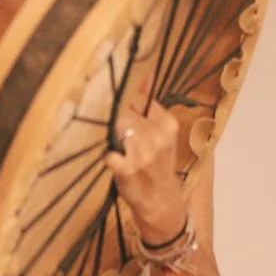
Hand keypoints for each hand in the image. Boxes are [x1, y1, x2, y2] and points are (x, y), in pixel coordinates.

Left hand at [104, 100, 186, 249]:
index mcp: (167, 124)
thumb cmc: (157, 165)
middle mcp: (157, 136)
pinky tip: (119, 166)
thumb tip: (147, 75)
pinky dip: (110, 159)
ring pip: (116, 130)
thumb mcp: (161, 134)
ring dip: (115, 142)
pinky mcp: (127, 168)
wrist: (160, 201)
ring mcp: (142, 153)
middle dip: (121, 128)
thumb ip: (150, 104)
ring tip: (124, 155)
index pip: (140, 102)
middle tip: (127, 144)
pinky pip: (108, 153)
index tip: (134, 127)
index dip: (131, 113)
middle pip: (124, 114)